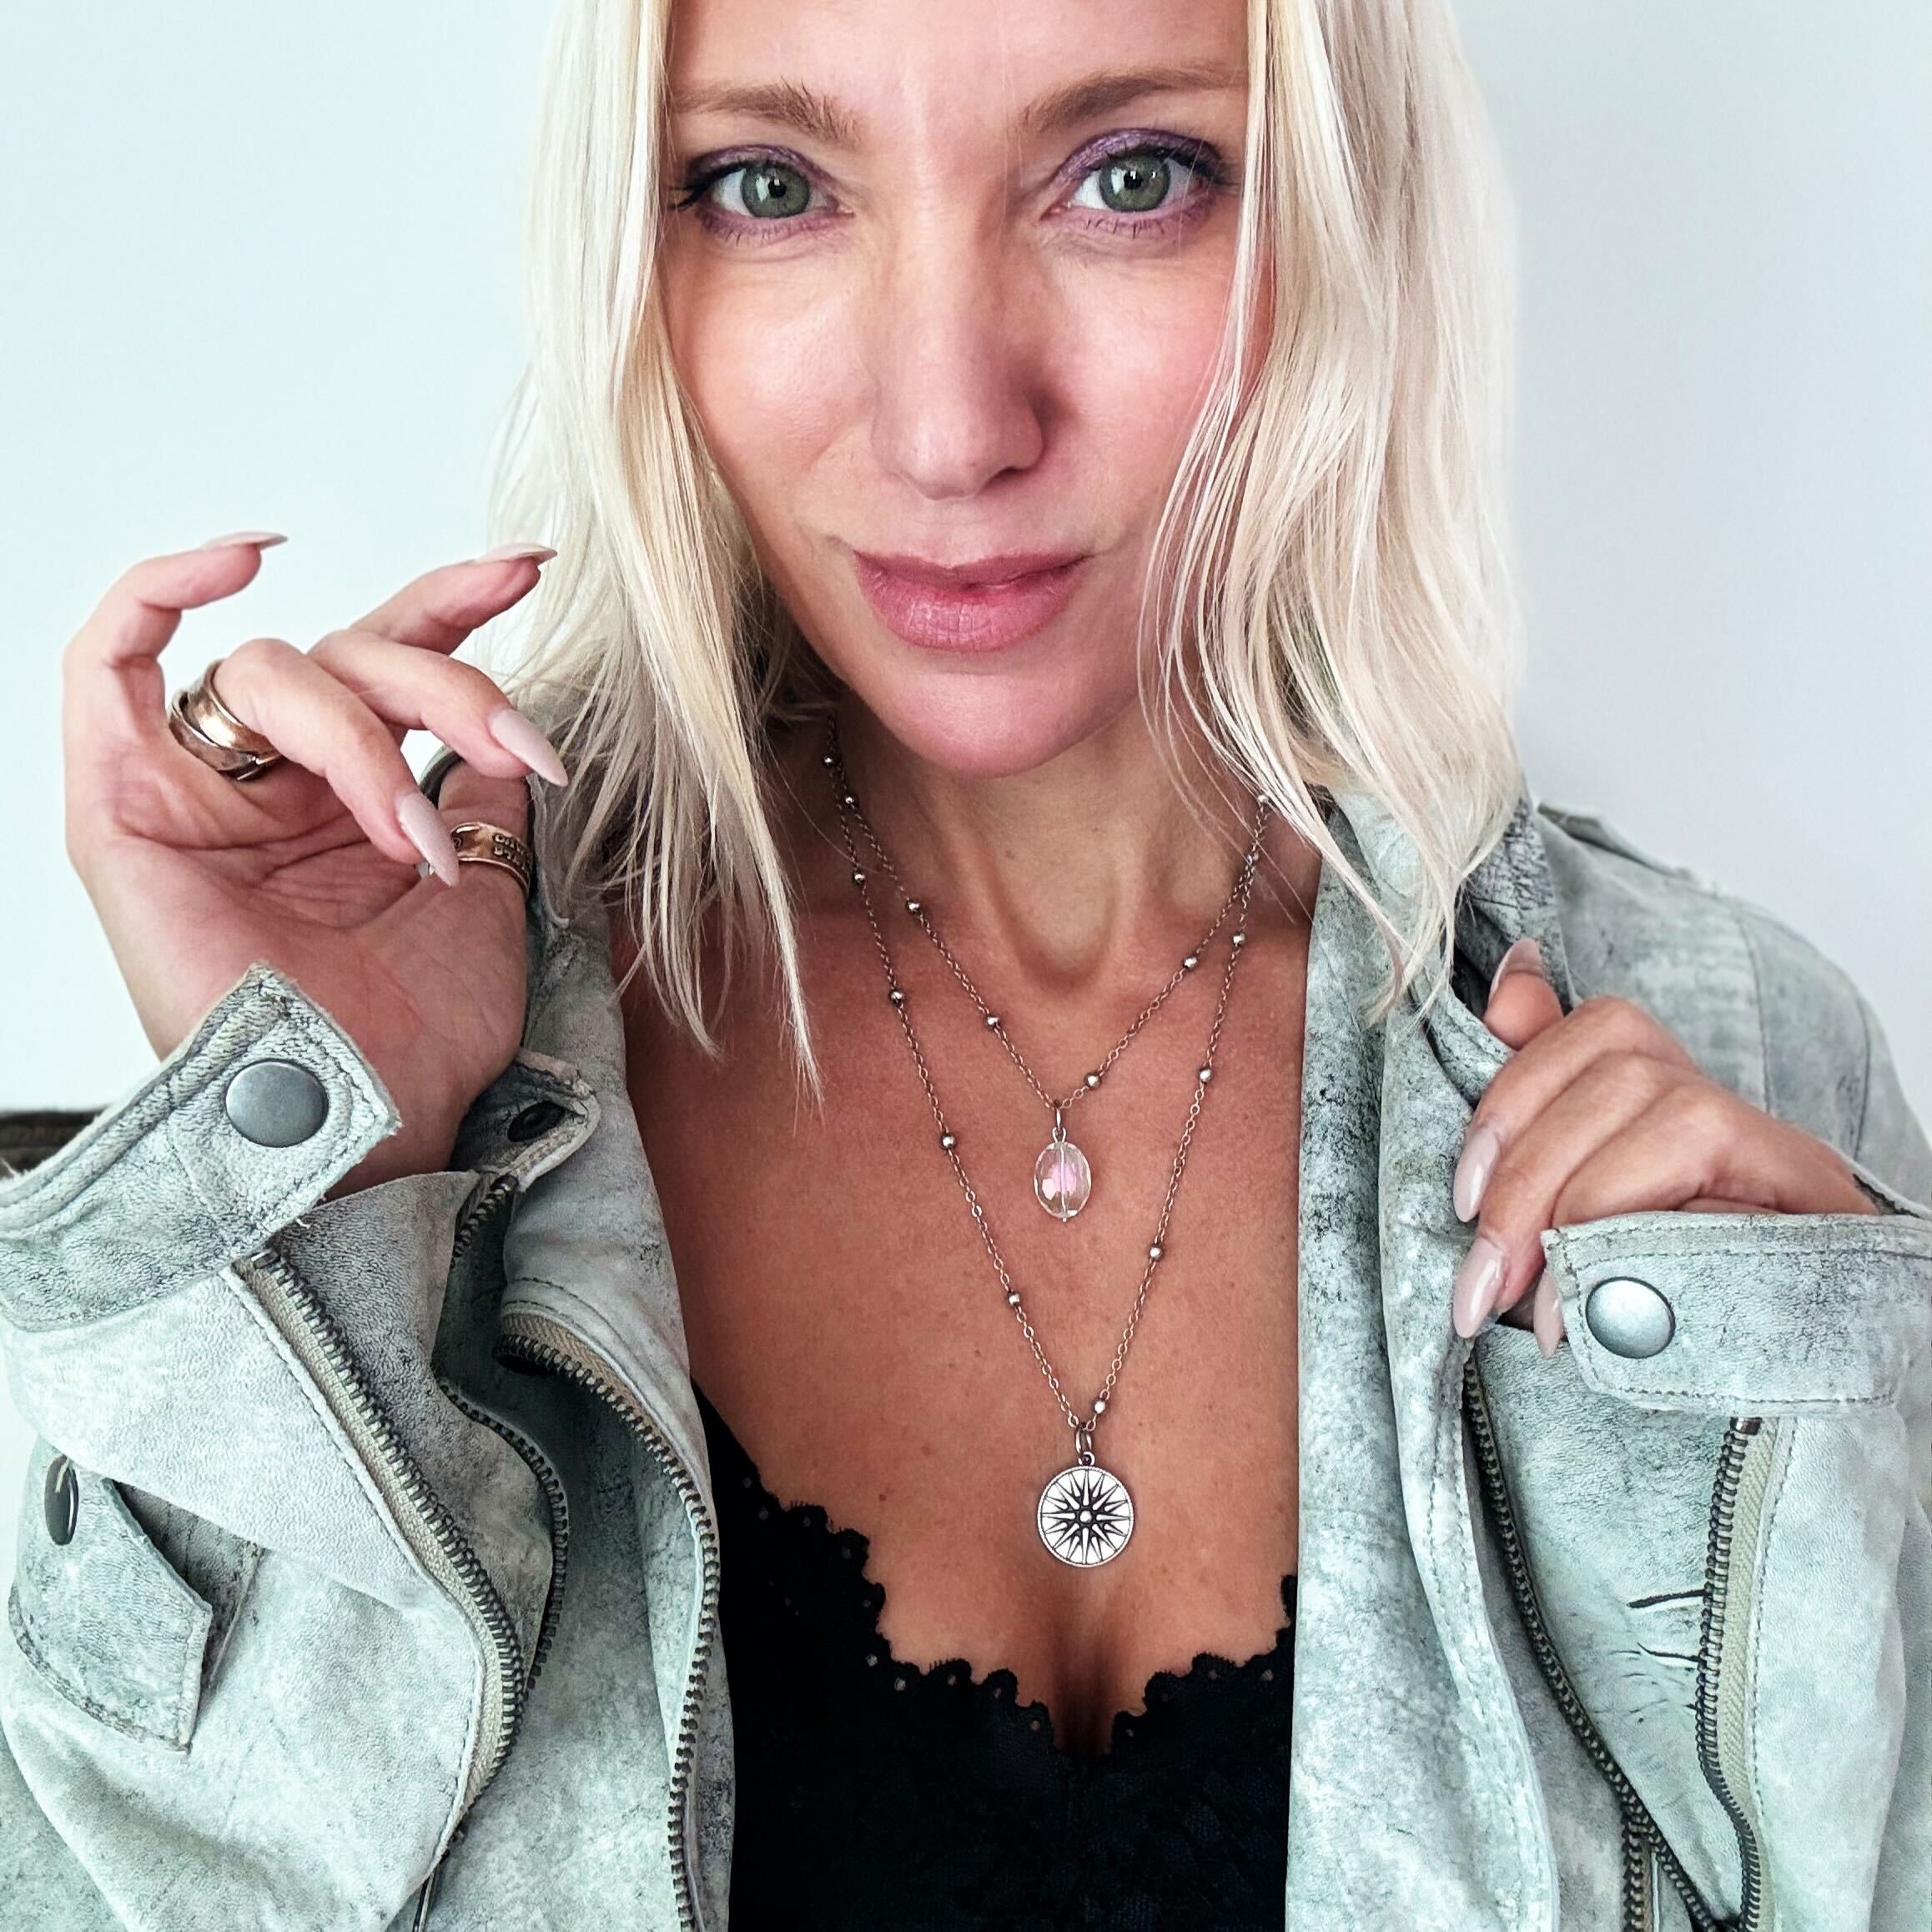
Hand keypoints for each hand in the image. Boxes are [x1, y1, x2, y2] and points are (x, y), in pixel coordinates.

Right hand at [62, 533, 569, 1190]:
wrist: (373, 1119)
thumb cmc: (421, 1033)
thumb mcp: (486, 886)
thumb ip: (480, 790)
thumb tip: (499, 723)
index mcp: (350, 797)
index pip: (392, 661)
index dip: (454, 602)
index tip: (529, 565)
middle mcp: (272, 785)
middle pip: (351, 655)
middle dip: (447, 683)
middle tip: (518, 747)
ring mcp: (196, 794)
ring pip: (277, 667)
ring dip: (366, 733)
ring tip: (418, 839)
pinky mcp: (121, 811)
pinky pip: (101, 666)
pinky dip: (156, 596)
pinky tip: (238, 560)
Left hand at [1450, 939, 1875, 1354]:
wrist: (1768, 1416)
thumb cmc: (1645, 1311)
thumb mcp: (1565, 1215)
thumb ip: (1534, 1108)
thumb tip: (1511, 979)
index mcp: (1673, 1104)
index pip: (1603, 1027)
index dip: (1515, 1094)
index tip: (1463, 1196)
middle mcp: (1737, 1120)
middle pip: (1623, 1078)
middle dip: (1527, 1182)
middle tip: (1481, 1285)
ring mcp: (1788, 1166)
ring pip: (1678, 1121)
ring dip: (1582, 1216)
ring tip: (1540, 1314)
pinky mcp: (1828, 1220)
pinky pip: (1730, 1199)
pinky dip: (1647, 1251)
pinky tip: (1602, 1322)